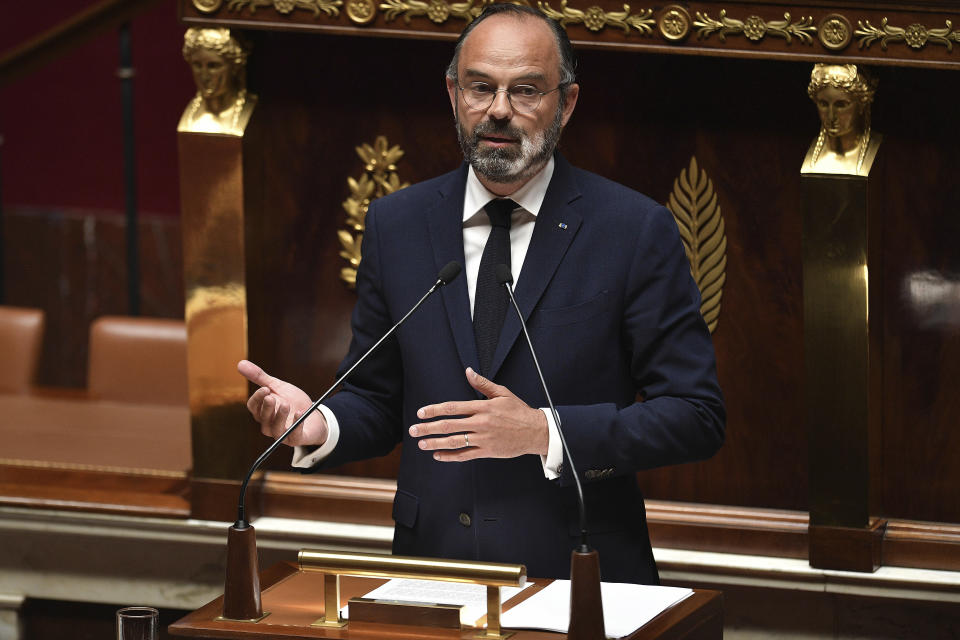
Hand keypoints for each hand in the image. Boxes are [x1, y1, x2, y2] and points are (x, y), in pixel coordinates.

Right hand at [237, 359, 327, 446]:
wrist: (314, 415)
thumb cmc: (293, 401)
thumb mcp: (278, 387)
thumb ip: (260, 377)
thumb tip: (240, 363)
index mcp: (263, 411)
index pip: (253, 407)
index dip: (257, 399)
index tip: (265, 388)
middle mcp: (269, 424)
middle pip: (262, 418)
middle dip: (266, 408)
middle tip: (271, 397)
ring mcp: (282, 434)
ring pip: (275, 429)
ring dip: (279, 417)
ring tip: (285, 404)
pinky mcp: (295, 439)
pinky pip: (293, 435)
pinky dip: (296, 424)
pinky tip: (300, 413)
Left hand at [409, 367, 547, 461]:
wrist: (536, 431)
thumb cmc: (519, 411)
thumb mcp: (502, 393)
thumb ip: (483, 384)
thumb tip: (468, 371)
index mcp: (483, 407)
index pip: (453, 407)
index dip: (435, 410)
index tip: (421, 413)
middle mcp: (481, 422)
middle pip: (449, 425)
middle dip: (428, 428)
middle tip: (413, 430)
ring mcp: (484, 438)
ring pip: (455, 442)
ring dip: (436, 443)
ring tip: (421, 444)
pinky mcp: (488, 451)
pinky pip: (465, 455)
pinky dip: (450, 456)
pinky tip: (438, 456)